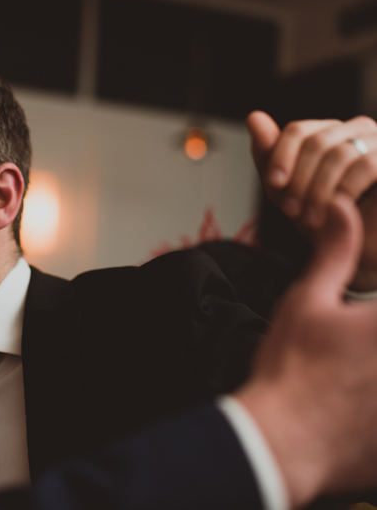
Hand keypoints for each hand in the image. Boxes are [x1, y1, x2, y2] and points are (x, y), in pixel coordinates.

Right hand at [237, 195, 376, 506]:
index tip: (361, 311)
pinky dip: (374, 409)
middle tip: (350, 343)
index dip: (371, 308)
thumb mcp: (307, 301)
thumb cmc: (291, 368)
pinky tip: (359, 406)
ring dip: (373, 370)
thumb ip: (335, 252)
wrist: (281, 440)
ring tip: (354, 368)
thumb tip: (341, 207)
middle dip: (368, 335)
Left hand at [248, 110, 376, 229]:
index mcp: (329, 132)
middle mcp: (358, 130)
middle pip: (317, 142)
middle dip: (299, 179)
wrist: (360, 245)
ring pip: (339, 154)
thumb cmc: (324, 217)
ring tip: (311, 217)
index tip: (274, 185)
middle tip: (292, 210)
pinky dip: (344, 190)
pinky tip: (336, 209)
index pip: (298, 130)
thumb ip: (270, 155)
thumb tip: (253, 116)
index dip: (281, 157)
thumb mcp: (287, 189)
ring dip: (318, 190)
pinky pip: (366, 165)